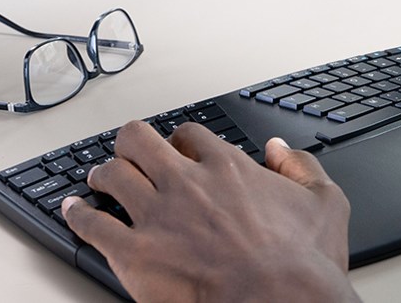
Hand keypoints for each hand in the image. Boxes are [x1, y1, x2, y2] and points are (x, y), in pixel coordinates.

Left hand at [63, 121, 358, 301]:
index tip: (179, 149)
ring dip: (103, 174)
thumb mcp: (326, 204)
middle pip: (139, 140)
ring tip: (98, 178)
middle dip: (130, 143)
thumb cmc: (302, 266)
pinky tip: (75, 212)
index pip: (190, 135)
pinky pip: (92, 225)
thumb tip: (279, 149)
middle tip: (128, 152)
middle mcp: (187, 183)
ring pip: (111, 175)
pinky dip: (78, 215)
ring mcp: (157, 217)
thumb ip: (302, 167)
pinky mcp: (135, 254)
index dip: (181, 140)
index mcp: (228, 168)